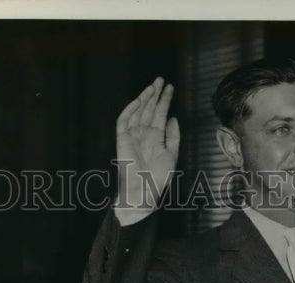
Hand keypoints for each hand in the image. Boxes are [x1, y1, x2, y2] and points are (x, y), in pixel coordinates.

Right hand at [114, 77, 179, 225]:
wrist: (144, 190)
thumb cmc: (158, 177)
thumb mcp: (171, 154)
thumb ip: (173, 136)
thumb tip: (173, 118)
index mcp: (155, 138)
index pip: (159, 115)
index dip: (164, 101)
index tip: (170, 88)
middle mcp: (143, 135)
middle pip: (148, 110)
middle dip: (154, 95)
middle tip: (161, 79)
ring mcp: (132, 136)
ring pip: (137, 112)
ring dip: (144, 98)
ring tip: (154, 85)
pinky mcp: (122, 139)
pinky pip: (124, 121)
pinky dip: (131, 110)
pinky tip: (140, 100)